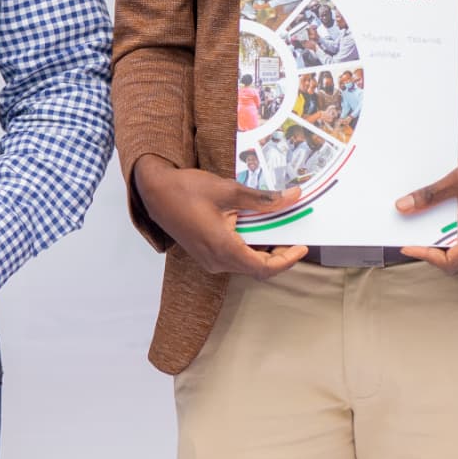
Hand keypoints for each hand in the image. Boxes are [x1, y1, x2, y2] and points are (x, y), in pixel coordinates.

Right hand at [132, 155, 308, 276]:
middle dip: (279, 254)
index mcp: (223, 248)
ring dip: (264, 250)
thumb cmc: (187, 190)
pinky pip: (234, 257)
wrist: (154, 192)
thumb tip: (292, 197)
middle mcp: (216, 261)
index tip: (303, 247)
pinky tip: (256, 228)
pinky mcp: (205, 254)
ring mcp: (209, 260)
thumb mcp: (228, 191)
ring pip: (245, 263)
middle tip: (293, 234)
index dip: (287, 260)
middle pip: (257, 268)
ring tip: (277, 228)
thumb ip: (262, 199)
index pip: (264, 267)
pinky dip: (249, 246)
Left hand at [396, 140, 457, 272]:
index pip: (451, 261)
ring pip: (452, 239)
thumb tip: (403, 206)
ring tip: (414, 210)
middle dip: (426, 239)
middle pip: (449, 252)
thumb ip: (432, 195)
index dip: (425, 255)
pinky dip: (443, 219)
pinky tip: (430, 204)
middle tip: (404, 223)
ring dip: (433, 227)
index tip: (405, 243)